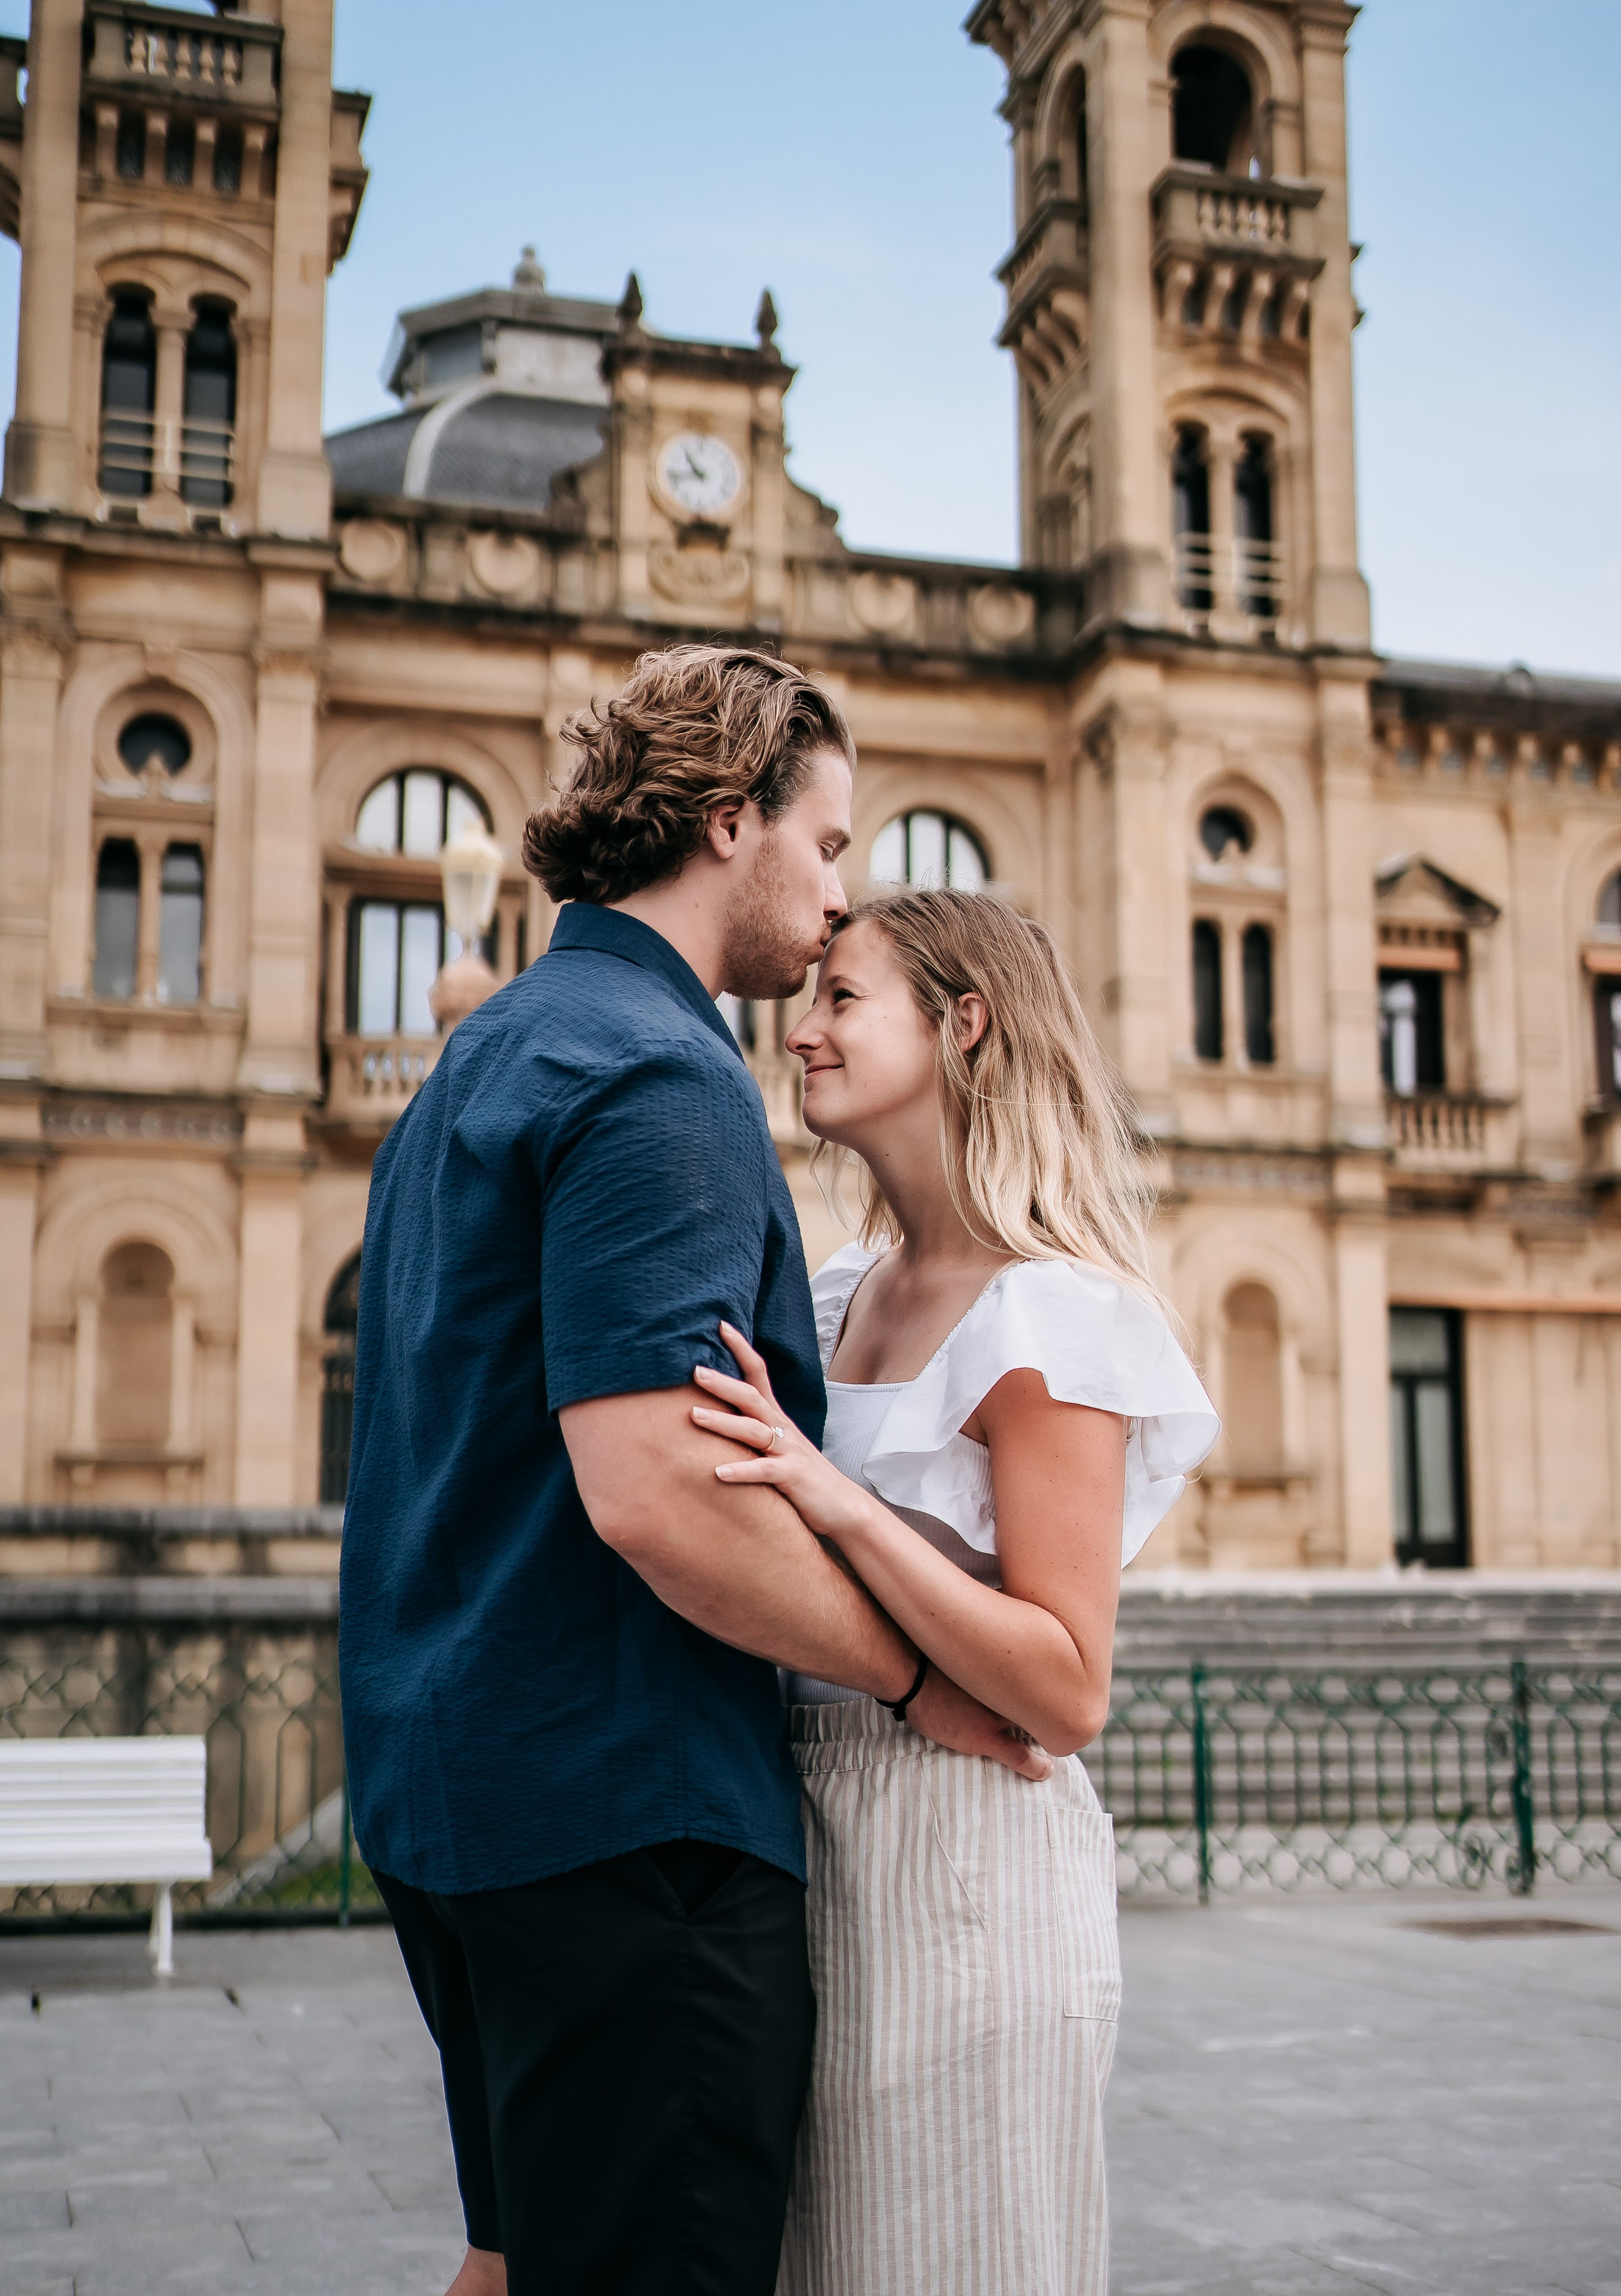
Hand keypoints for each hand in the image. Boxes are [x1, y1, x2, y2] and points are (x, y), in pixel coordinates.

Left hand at [691, 1324, 872, 1544]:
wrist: (843, 1505)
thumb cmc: (803, 1477)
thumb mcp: (776, 1448)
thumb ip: (751, 1431)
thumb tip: (713, 1416)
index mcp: (776, 1419)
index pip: (758, 1373)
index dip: (741, 1348)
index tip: (720, 1325)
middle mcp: (782, 1429)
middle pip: (751, 1397)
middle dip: (723, 1383)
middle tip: (695, 1370)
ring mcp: (789, 1452)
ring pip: (755, 1430)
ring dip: (724, 1423)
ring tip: (694, 1417)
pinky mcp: (794, 1477)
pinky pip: (765, 1471)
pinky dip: (742, 1470)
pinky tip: (718, 1472)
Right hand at [906, 1666, 1053, 1780]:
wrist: (911, 1676)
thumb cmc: (929, 1659)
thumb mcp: (963, 1650)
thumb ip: (981, 1659)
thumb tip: (989, 1652)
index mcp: (1001, 1670)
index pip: (1037, 1681)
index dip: (1048, 1692)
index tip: (1057, 1697)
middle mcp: (1005, 1689)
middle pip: (1038, 1705)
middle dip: (1050, 1713)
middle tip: (1060, 1722)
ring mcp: (996, 1714)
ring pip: (1032, 1728)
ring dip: (1040, 1735)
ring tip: (1050, 1745)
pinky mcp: (984, 1737)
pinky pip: (1020, 1755)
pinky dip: (1036, 1765)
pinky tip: (1047, 1771)